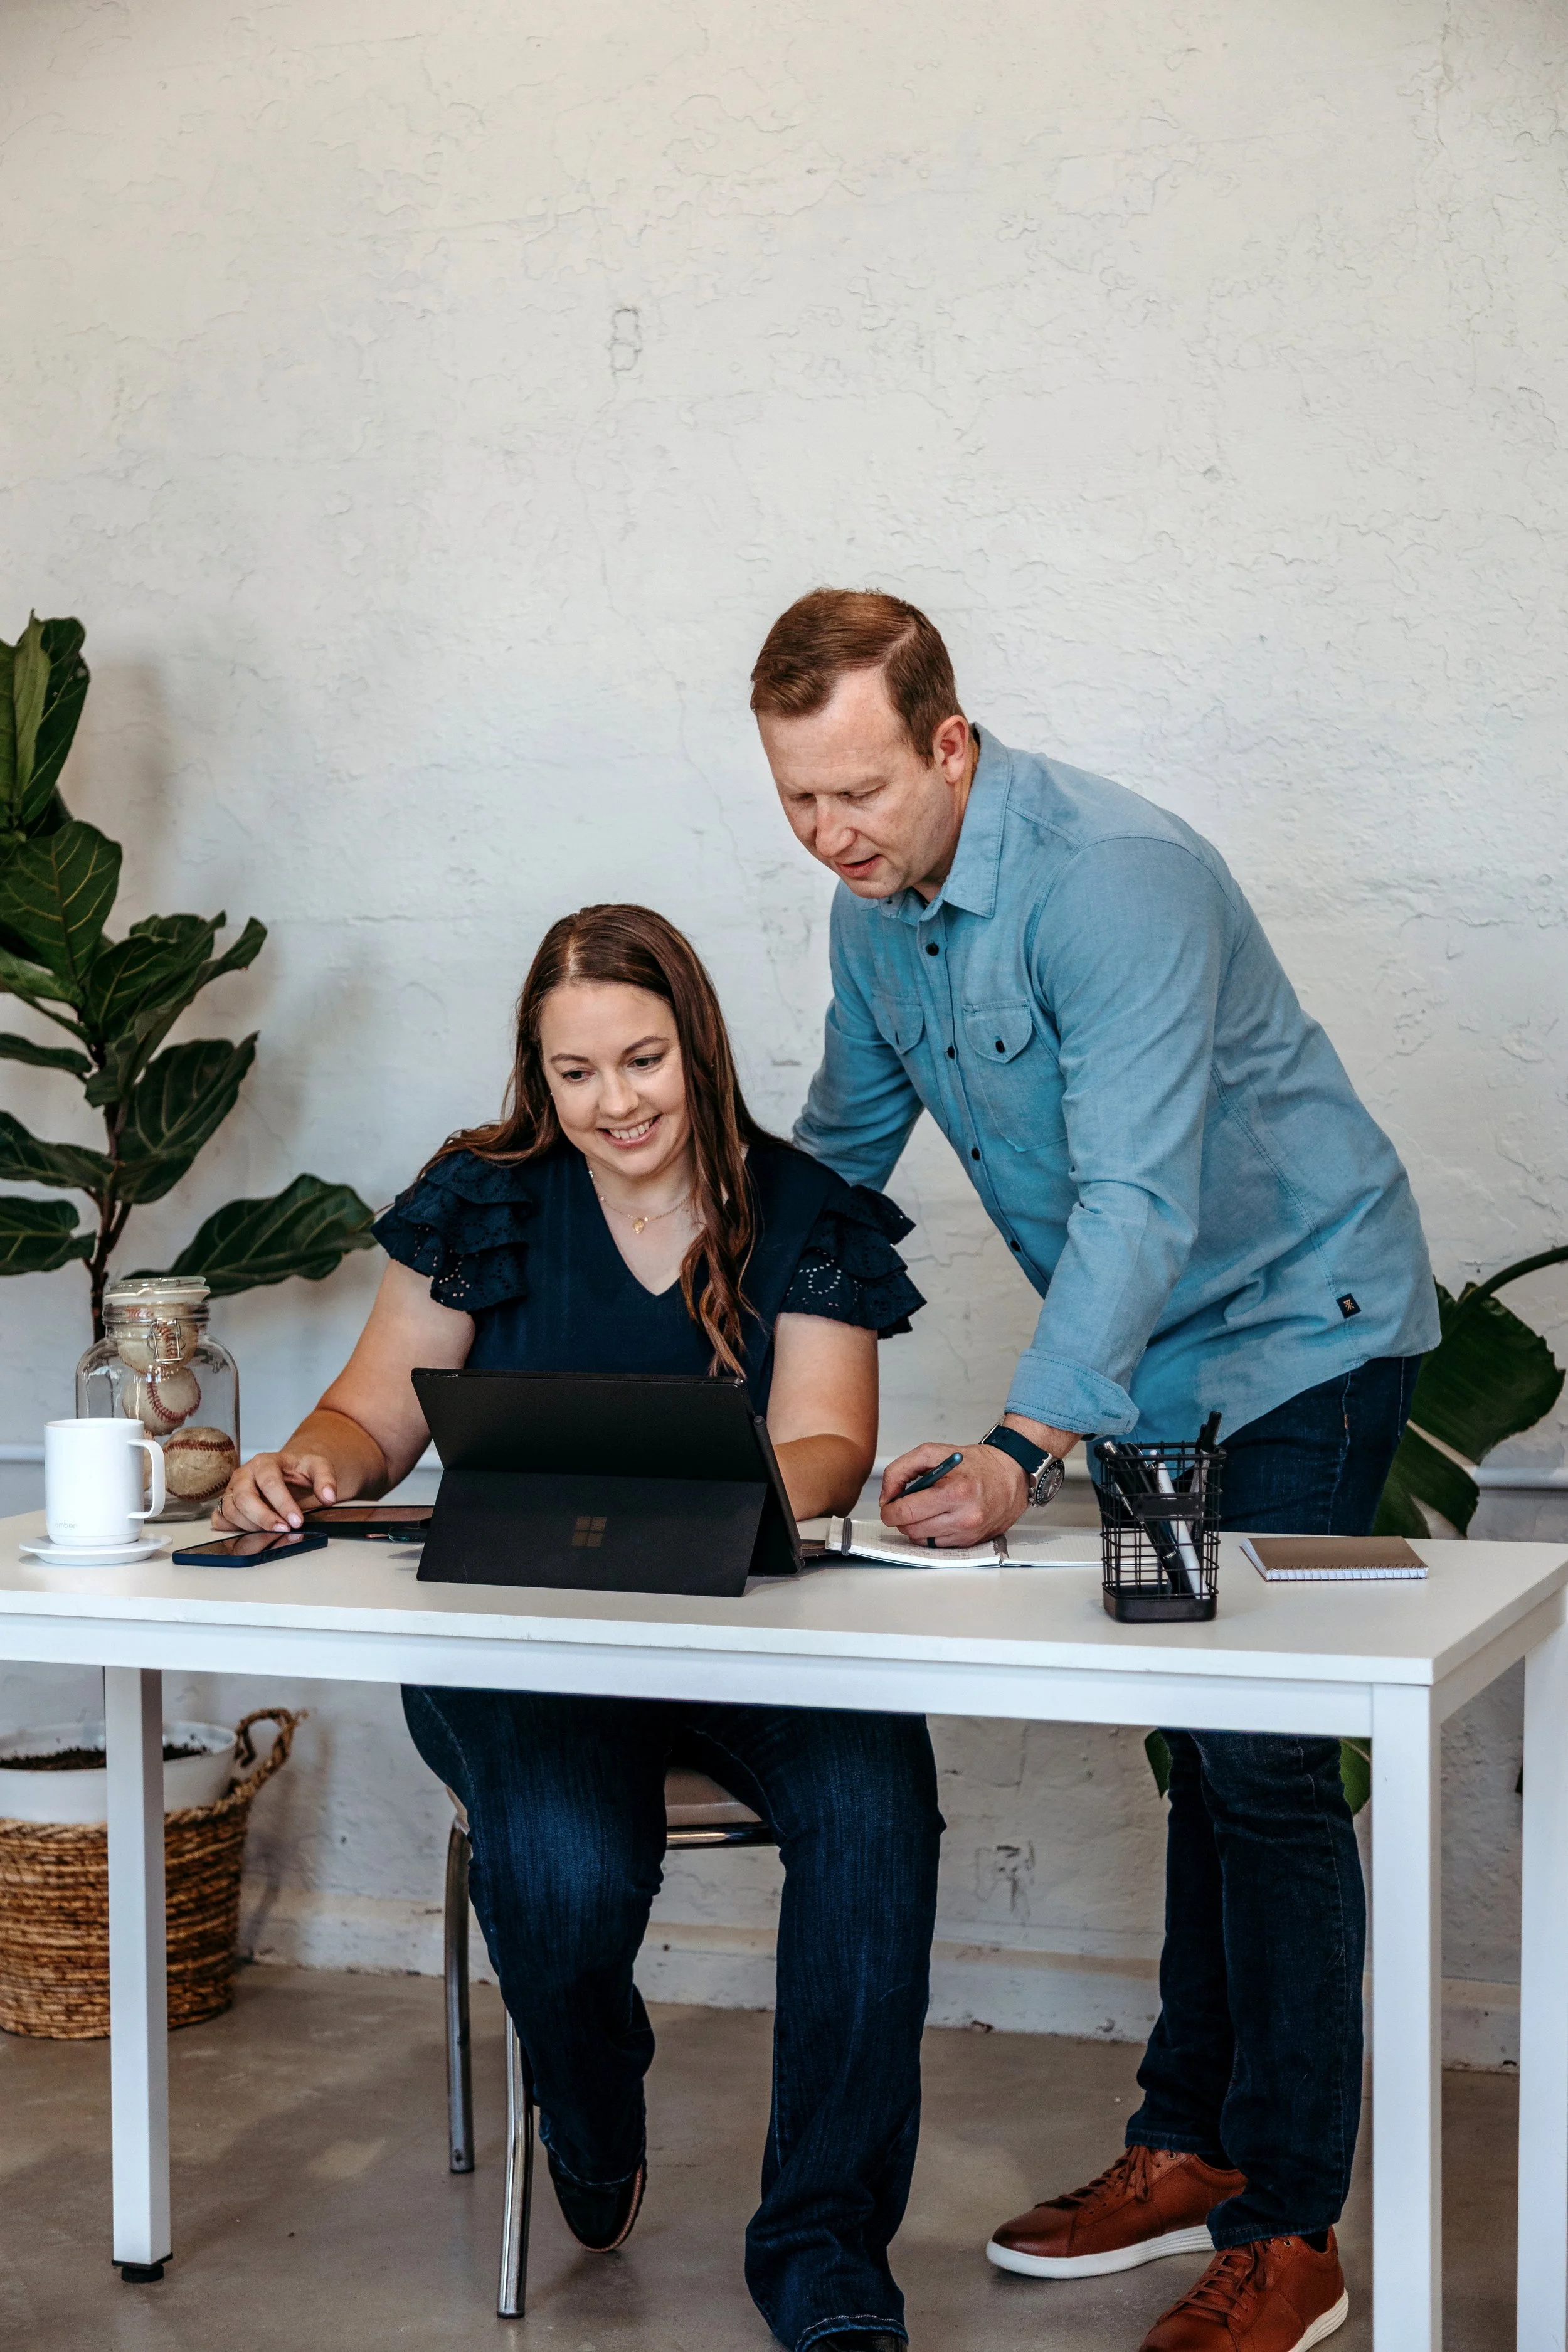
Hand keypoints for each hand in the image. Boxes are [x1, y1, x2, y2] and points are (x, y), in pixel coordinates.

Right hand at [214, 1449, 343, 1532]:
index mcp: (265, 1462)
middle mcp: (244, 1475)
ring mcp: (232, 1490)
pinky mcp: (227, 1504)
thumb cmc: (300, 1470)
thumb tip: (328, 1497)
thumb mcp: (319, 1467)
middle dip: (264, 1519)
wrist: (289, 1471)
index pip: (269, 1482)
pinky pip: (220, 1520)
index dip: (283, 1504)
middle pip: (244, 1498)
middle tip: (284, 1530)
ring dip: (251, 1528)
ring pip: (231, 1511)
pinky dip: (233, 1530)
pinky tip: (255, 1535)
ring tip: (274, 1534)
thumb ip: (326, 1479)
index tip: (297, 1521)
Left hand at [879, 1440, 1027, 1545]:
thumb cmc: (975, 1463)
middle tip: (904, 1505)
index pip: (907, 1512)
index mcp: (954, 1492)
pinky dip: (931, 1532)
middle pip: (911, 1529)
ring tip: (924, 1508)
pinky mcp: (972, 1542)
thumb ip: (901, 1470)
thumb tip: (887, 1497)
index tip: (889, 1505)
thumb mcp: (933, 1452)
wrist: (1011, 1474)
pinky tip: (939, 1516)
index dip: (890, 1510)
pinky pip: (937, 1544)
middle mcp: (964, 1516)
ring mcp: (969, 1532)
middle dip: (901, 1518)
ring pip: (922, 1540)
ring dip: (915, 1526)